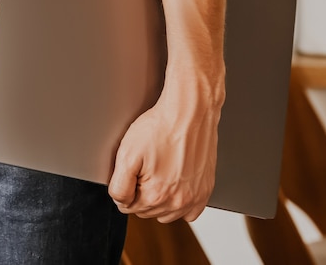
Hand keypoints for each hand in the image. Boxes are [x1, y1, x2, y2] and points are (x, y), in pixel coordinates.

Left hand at [108, 70, 224, 222]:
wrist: (189, 112)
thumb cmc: (160, 127)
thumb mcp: (127, 154)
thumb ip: (119, 186)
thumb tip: (120, 201)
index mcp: (155, 195)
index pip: (127, 206)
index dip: (124, 187)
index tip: (131, 171)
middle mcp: (178, 201)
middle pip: (147, 211)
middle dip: (140, 193)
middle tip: (144, 168)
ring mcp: (194, 197)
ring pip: (167, 213)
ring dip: (159, 200)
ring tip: (158, 173)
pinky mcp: (205, 190)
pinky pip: (190, 212)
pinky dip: (181, 203)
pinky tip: (175, 185)